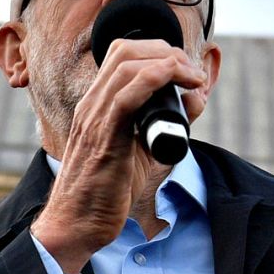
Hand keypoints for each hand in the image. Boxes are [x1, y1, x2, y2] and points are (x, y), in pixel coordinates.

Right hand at [31, 39, 208, 273]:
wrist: (79, 222)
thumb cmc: (109, 189)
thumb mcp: (144, 149)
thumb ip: (166, 123)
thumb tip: (195, 99)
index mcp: (99, 104)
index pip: (123, 54)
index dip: (159, 51)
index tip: (188, 71)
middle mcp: (93, 104)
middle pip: (126, 51)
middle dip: (167, 52)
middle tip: (194, 75)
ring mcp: (95, 118)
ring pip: (126, 67)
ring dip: (168, 64)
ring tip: (193, 80)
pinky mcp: (103, 138)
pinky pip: (126, 98)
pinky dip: (153, 80)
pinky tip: (174, 81)